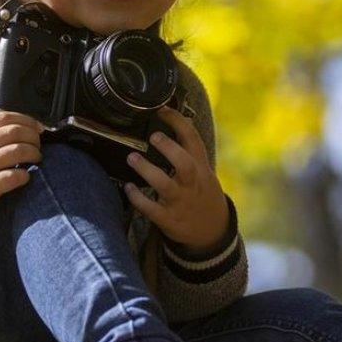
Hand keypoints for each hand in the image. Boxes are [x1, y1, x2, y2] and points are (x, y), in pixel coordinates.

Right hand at [0, 90, 42, 236]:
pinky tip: (26, 177)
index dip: (25, 119)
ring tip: (37, 158)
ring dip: (32, 153)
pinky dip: (23, 176)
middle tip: (39, 144)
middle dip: (32, 136)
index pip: (3, 118)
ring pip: (14, 152)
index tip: (38, 127)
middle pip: (12, 132)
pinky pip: (9, 178)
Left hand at [123, 106, 229, 253]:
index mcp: (200, 168)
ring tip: (132, 158)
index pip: (193, 140)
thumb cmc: (202, 193)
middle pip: (184, 163)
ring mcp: (180, 201)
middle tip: (152, 136)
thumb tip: (183, 119)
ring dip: (147, 170)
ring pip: (164, 185)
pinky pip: (151, 208)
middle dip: (169, 148)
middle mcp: (191, 183)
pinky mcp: (168, 219)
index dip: (179, 122)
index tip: (163, 110)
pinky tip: (128, 188)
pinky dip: (138, 198)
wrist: (213, 231)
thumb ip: (192, 150)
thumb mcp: (204, 171)